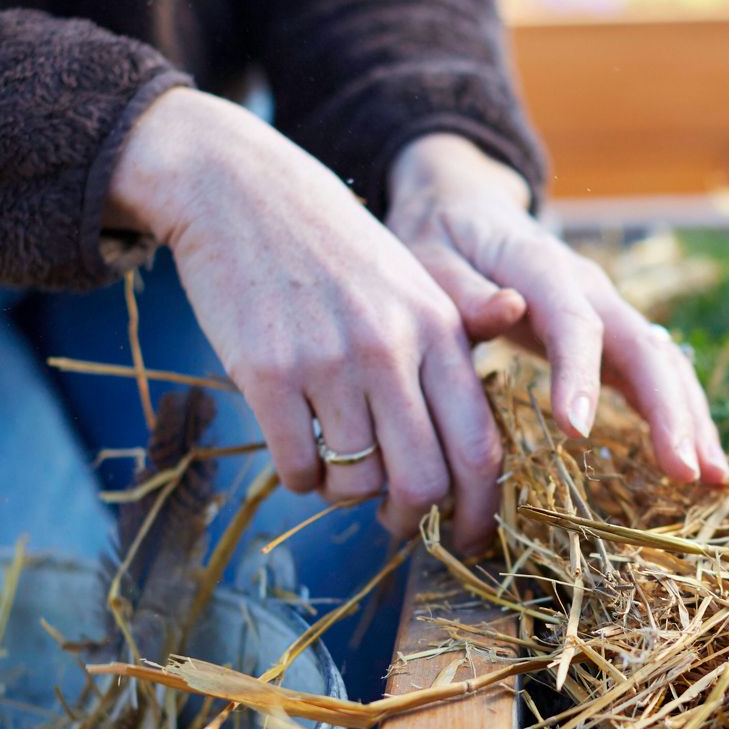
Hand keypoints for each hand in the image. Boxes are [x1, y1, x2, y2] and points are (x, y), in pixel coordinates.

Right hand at [106, 89, 505, 550]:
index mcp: (440, 331)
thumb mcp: (413, 286)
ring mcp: (329, 362)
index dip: (481, 511)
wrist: (241, 190)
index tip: (470, 538)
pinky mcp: (267, 373)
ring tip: (340, 469)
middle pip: (424, 482)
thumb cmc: (336, 250)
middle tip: (397, 521)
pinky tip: (300, 453)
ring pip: (358, 482)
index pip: (481, 449)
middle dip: (414, 520)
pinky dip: (303, 479)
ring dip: (350, 495)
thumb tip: (487, 440)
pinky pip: (299, 469)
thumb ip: (454, 357)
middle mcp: (393, 349)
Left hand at [387, 135, 728, 484]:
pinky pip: (658, 375)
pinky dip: (682, 418)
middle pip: (643, 345)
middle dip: (668, 409)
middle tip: (684, 471)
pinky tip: (698, 464)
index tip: (577, 430)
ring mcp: (609, 310)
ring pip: (664, 362)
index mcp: (542, 267)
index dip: (581, 374)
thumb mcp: (428, 256)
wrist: (466, 208)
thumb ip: (463, 291)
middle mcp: (591, 286)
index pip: (573, 321)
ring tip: (712, 477)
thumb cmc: (439, 241)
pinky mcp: (613, 336)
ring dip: (691, 419)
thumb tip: (507, 310)